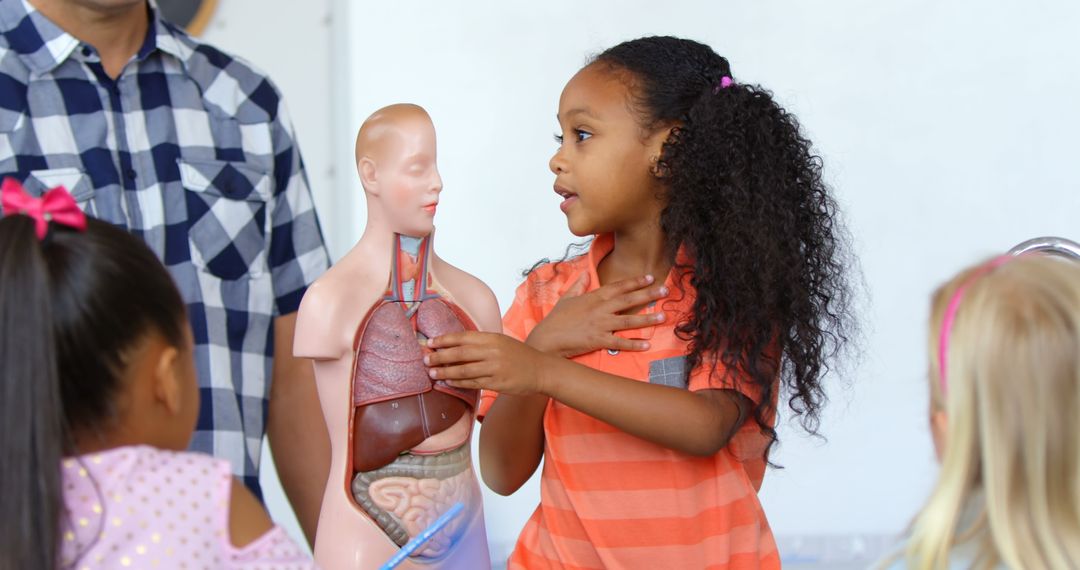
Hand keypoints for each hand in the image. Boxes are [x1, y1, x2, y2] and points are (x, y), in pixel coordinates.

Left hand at [425, 331, 550, 395]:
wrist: (541, 370)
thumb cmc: (519, 355)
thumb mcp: (501, 341)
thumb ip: (482, 342)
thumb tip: (455, 345)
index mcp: (492, 338)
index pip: (463, 337)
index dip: (444, 340)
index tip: (430, 343)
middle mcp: (492, 351)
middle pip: (460, 354)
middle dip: (439, 357)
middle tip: (425, 360)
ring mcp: (495, 368)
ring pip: (464, 370)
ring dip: (445, 372)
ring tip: (432, 374)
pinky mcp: (497, 383)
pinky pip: (473, 383)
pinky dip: (458, 383)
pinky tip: (448, 382)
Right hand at [527, 273, 667, 356]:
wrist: (546, 339)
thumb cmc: (556, 320)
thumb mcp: (566, 298)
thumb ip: (578, 285)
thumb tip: (586, 273)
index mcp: (593, 298)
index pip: (618, 287)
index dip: (635, 282)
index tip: (650, 278)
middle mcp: (599, 309)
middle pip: (628, 300)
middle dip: (648, 294)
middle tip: (665, 290)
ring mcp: (600, 325)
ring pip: (628, 321)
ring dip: (646, 319)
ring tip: (662, 317)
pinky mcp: (598, 340)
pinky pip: (619, 342)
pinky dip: (633, 344)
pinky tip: (647, 345)